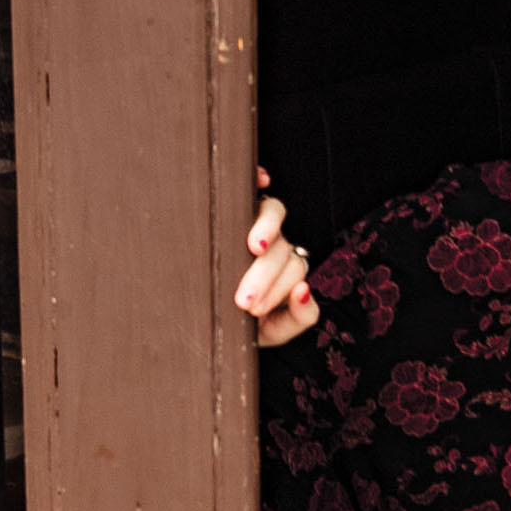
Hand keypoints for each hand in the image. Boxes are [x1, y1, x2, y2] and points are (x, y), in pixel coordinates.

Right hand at [237, 167, 320, 346]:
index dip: (278, 288)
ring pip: (274, 212)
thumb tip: (305, 289)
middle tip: (243, 302)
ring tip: (255, 246)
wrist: (205, 320)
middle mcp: (275, 242)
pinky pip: (253, 187)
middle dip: (264, 276)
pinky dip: (260, 179)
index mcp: (287, 269)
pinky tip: (262, 180)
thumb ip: (299, 318)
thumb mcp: (273, 331)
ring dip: (266, 228)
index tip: (253, 311)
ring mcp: (255, 221)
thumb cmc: (241, 324)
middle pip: (281, 247)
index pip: (294, 268)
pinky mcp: (234, 207)